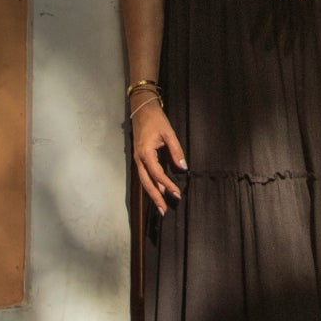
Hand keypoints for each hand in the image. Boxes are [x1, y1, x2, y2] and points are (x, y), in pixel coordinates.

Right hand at [130, 98, 186, 214]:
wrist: (141, 109)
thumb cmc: (156, 120)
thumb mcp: (169, 133)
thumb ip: (176, 151)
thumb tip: (183, 168)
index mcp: (145, 153)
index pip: (157, 174)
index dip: (167, 185)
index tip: (177, 194)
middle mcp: (139, 159)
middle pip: (146, 182)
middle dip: (155, 197)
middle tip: (164, 211)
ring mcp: (137, 159)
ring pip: (144, 180)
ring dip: (152, 193)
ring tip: (160, 206)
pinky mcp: (139, 157)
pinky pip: (144, 175)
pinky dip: (150, 185)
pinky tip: (157, 191)